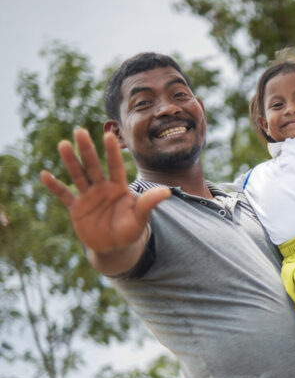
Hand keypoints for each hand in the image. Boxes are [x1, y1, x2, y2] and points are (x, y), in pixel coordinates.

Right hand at [40, 128, 169, 256]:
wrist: (115, 246)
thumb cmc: (130, 229)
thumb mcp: (141, 217)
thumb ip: (149, 203)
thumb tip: (167, 192)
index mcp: (119, 187)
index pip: (115, 166)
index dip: (112, 152)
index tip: (109, 135)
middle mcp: (102, 188)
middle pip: (93, 166)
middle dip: (87, 150)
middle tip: (80, 131)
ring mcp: (88, 196)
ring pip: (78, 175)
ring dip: (71, 161)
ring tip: (64, 145)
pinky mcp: (76, 208)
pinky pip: (64, 195)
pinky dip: (54, 186)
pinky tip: (45, 174)